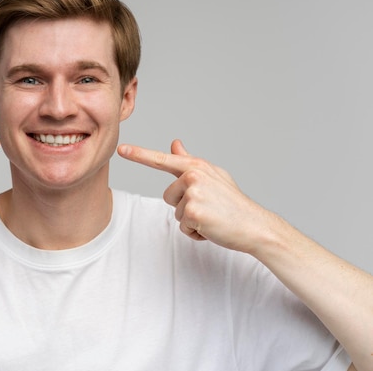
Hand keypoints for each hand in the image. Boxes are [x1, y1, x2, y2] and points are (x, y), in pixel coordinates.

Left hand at [118, 139, 269, 252]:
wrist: (254, 225)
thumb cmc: (232, 202)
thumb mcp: (212, 176)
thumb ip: (189, 161)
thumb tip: (174, 143)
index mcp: (197, 166)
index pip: (162, 160)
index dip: (139, 155)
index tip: (121, 149)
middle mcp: (194, 176)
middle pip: (169, 196)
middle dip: (185, 207)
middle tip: (209, 208)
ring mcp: (193, 193)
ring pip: (176, 213)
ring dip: (191, 221)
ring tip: (212, 217)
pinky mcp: (194, 211)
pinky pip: (183, 227)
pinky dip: (196, 233)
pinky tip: (212, 227)